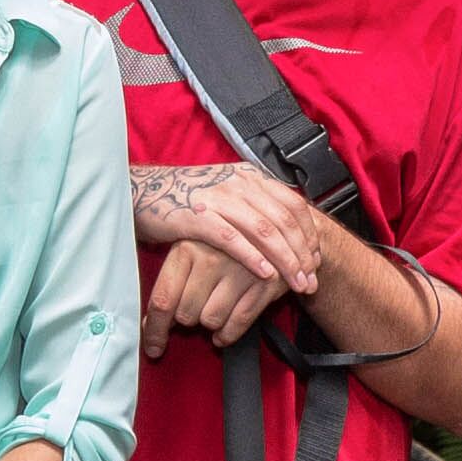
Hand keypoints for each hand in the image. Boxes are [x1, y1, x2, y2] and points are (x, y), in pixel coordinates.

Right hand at [132, 164, 327, 360]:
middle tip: (311, 281)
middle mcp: (239, 183)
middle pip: (283, 220)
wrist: (145, 192)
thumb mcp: (228, 193)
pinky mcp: (198, 216)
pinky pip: (232, 238)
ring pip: (264, 230)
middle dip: (302, 254)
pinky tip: (265, 274)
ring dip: (285, 260)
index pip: (293, 204)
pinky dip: (253, 257)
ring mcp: (218, 197)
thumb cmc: (189, 199)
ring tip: (296, 283)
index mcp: (250, 177)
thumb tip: (286, 230)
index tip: (315, 259)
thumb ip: (255, 204)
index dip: (309, 234)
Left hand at [144, 229, 308, 362]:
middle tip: (196, 308)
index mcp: (187, 247)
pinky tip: (223, 332)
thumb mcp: (191, 251)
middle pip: (186, 314)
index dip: (155, 330)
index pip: (163, 299)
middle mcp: (212, 257)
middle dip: (188, 319)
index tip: (154, 348)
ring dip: (210, 325)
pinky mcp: (265, 283)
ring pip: (211, 321)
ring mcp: (240, 270)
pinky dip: (228, 334)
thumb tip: (149, 325)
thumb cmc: (222, 245)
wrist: (270, 228)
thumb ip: (170, 285)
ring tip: (214, 310)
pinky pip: (238, 323)